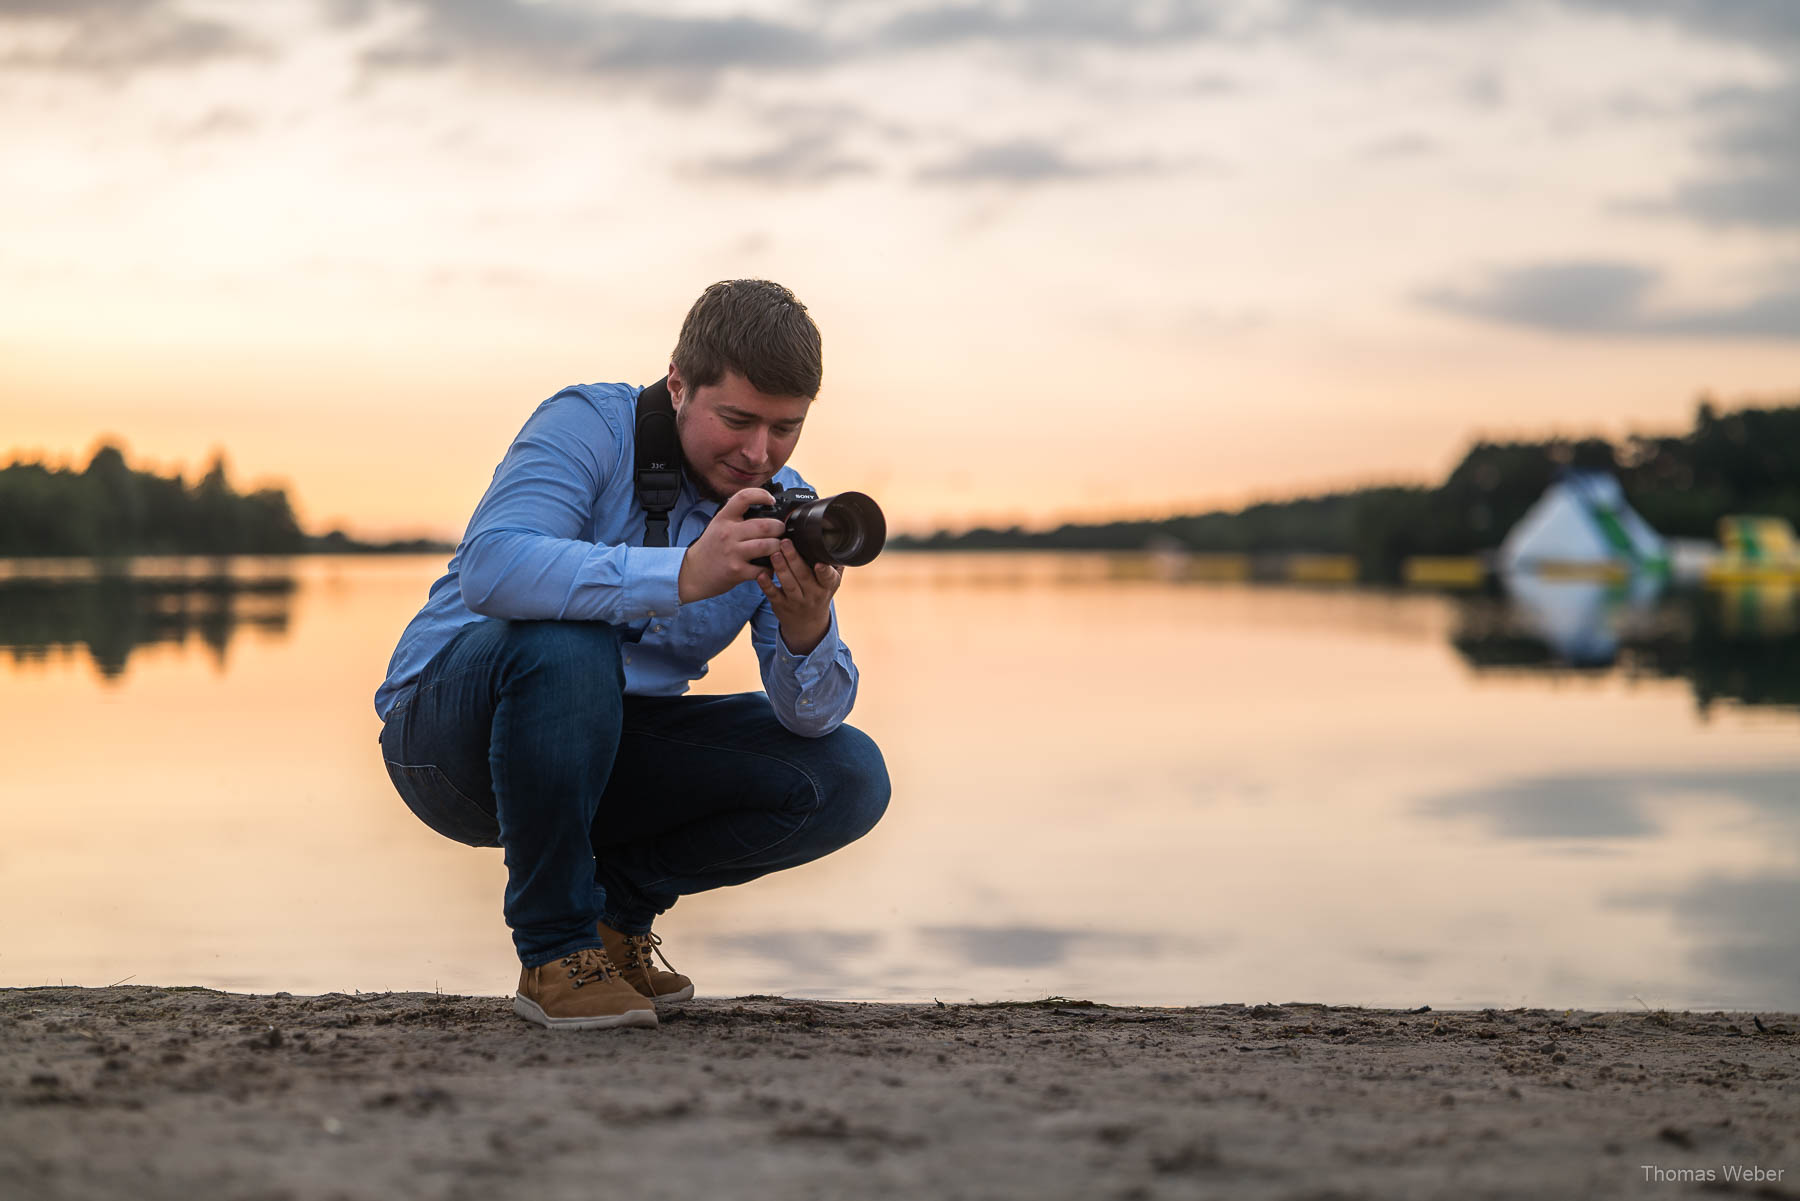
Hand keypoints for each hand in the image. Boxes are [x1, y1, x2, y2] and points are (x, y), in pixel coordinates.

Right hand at [677, 488, 786, 603]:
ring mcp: (733, 552)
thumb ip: (737, 517)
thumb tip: (764, 509)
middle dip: (779, 528)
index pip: (744, 497)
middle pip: (765, 525)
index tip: (771, 500)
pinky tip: (768, 566)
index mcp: (724, 518)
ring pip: (768, 546)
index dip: (762, 494)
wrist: (692, 573)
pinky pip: (763, 568)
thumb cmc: (710, 548)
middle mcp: (728, 533)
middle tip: (780, 531)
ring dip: (778, 547)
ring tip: (777, 548)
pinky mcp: (737, 571)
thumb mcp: (718, 525)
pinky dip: (771, 568)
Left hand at [758, 540, 841, 655]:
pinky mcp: (781, 605)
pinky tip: (761, 574)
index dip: (824, 571)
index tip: (820, 563)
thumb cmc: (819, 594)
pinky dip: (766, 585)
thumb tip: (836, 539)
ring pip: (789, 584)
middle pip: (804, 576)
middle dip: (794, 559)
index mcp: (827, 586)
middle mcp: (813, 594)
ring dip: (781, 568)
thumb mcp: (831, 582)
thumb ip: (834, 564)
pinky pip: (773, 595)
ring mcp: (796, 601)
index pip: (828, 578)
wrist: (807, 624)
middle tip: (785, 542)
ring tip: (774, 554)